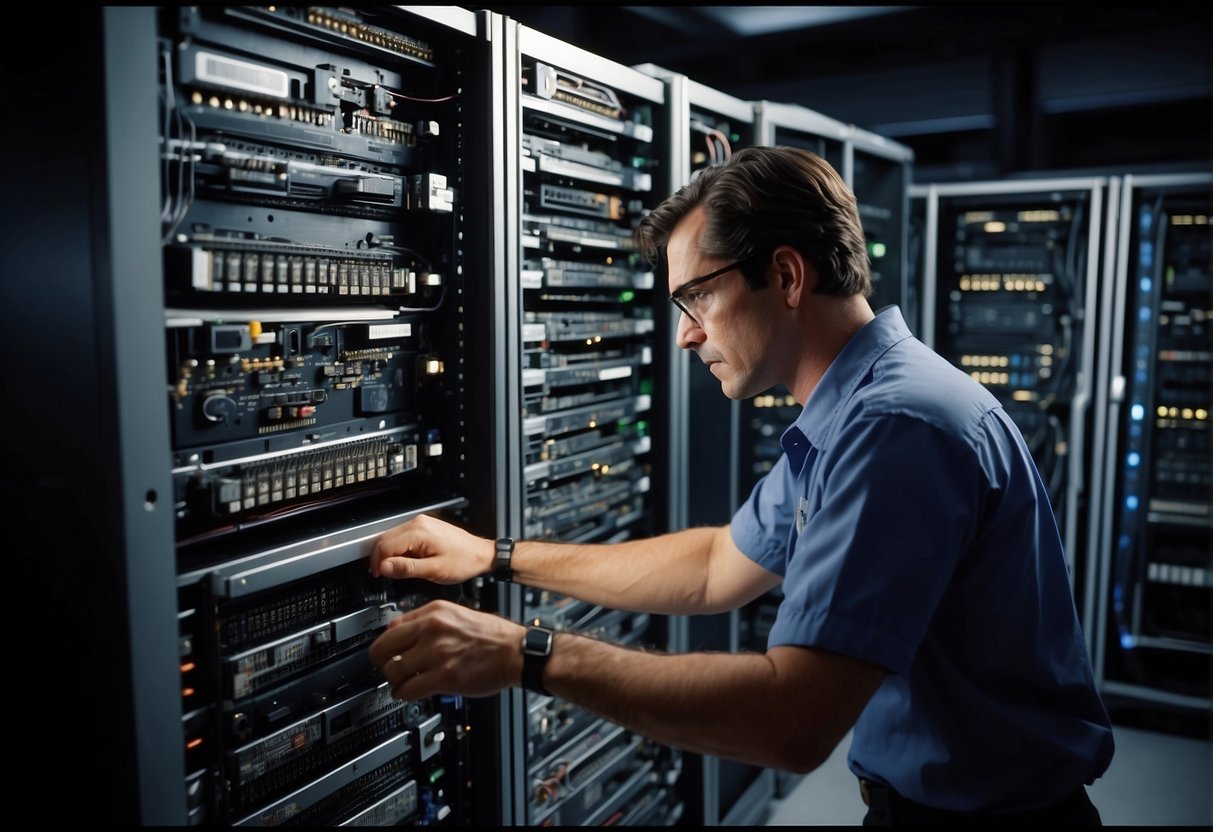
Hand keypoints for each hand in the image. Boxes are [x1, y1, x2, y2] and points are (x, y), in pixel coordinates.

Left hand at [369, 599, 524, 699]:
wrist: (516, 652)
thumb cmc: (492, 636)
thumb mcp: (457, 613)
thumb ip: (428, 620)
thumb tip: (399, 630)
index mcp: (435, 611)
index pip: (391, 626)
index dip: (385, 643)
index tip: (385, 652)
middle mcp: (432, 629)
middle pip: (384, 648)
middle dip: (381, 663)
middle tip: (387, 669)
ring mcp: (437, 653)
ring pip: (393, 670)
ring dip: (393, 681)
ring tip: (400, 683)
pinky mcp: (444, 677)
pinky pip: (408, 689)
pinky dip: (402, 694)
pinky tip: (407, 693)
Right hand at [370, 513, 492, 582]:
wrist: (481, 554)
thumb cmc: (464, 561)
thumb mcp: (434, 570)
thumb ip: (407, 568)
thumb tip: (385, 567)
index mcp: (419, 531)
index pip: (385, 546)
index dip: (378, 563)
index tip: (379, 575)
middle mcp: (418, 523)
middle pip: (385, 539)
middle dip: (380, 557)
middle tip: (382, 574)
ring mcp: (421, 523)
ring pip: (392, 537)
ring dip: (388, 553)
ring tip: (394, 570)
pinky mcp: (424, 527)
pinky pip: (402, 536)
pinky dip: (398, 549)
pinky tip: (405, 561)